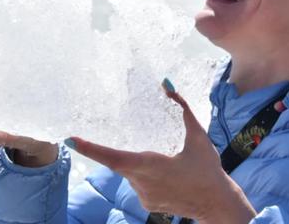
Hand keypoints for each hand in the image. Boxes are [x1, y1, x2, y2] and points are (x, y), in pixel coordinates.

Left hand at [69, 81, 256, 223]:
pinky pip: (139, 185)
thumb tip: (167, 84)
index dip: (91, 149)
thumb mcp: (198, 136)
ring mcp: (144, 197)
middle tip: (146, 151)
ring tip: (170, 165)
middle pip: (122, 162)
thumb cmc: (208, 168)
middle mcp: (142, 184)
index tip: (71, 140)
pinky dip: (146, 176)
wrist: (217, 204)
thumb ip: (182, 108)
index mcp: (151, 165)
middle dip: (124, 152)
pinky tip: (168, 177)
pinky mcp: (148, 205)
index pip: (113, 157)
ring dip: (141, 164)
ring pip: (131, 173)